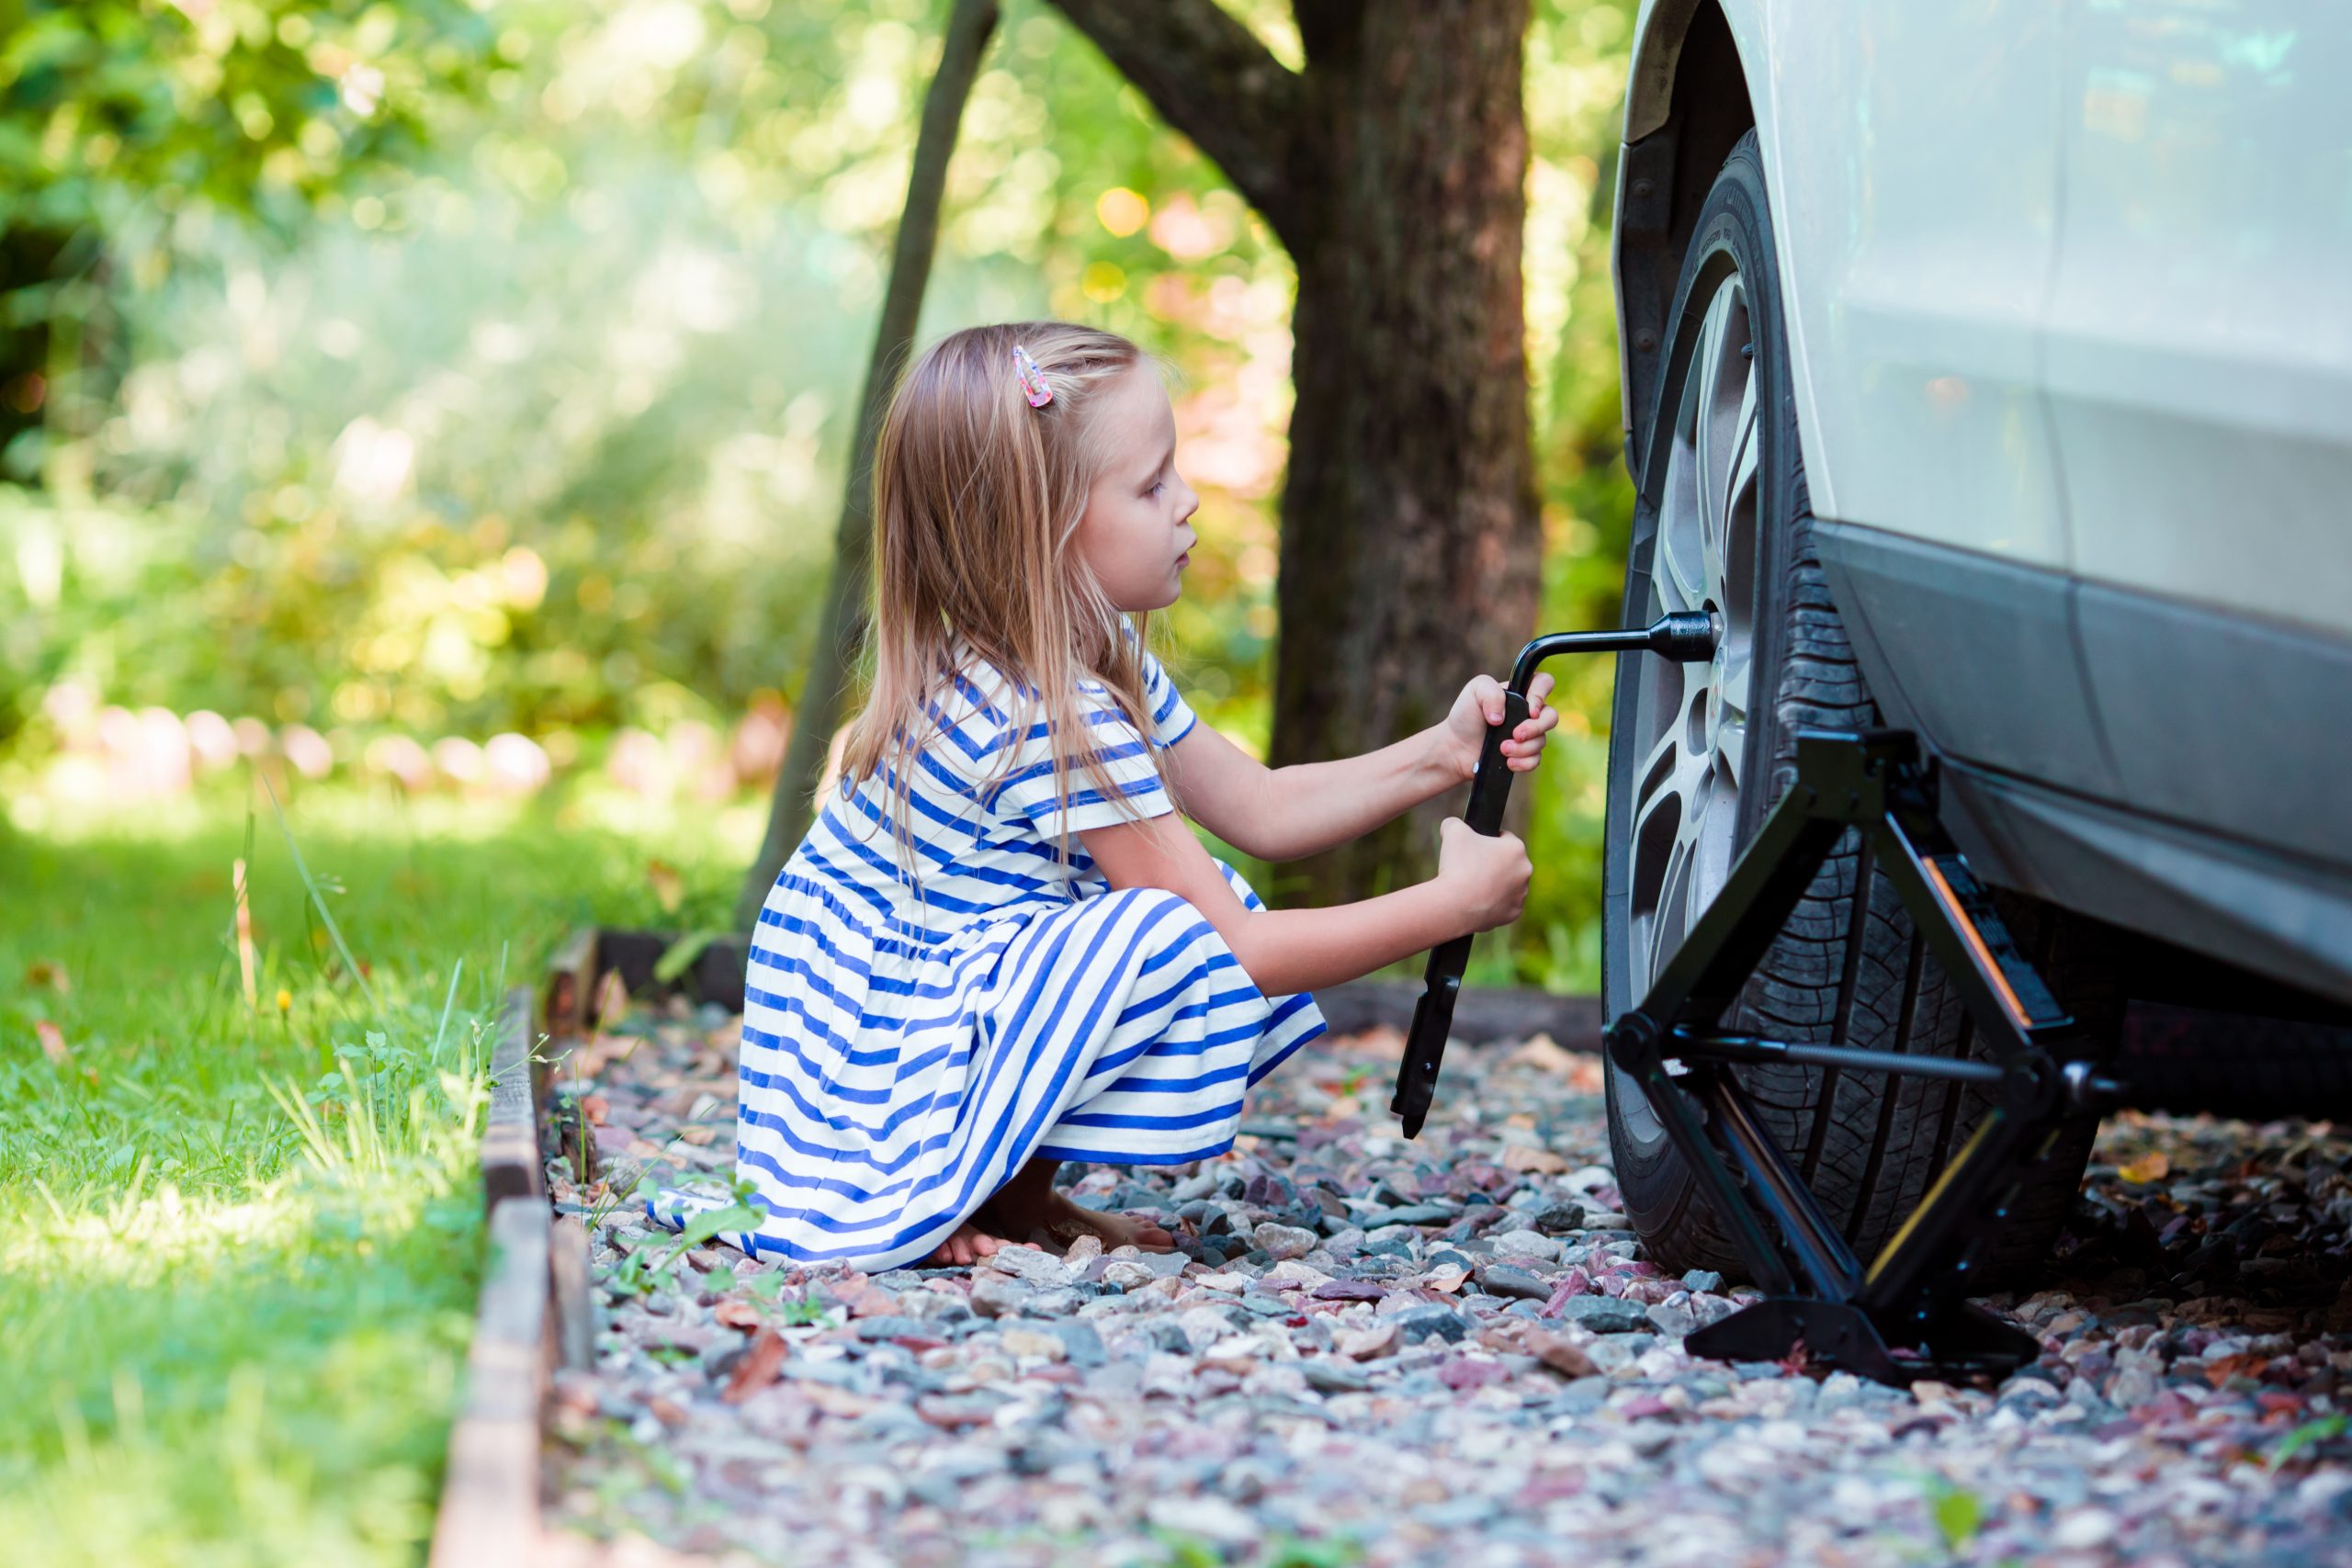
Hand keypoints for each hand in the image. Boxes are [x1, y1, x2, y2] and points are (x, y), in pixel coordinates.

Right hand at [1436, 816, 1532, 931]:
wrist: (1455, 905)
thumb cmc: (1456, 865)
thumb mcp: (1452, 831)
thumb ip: (1454, 823)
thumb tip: (1452, 825)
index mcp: (1516, 848)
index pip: (1503, 837)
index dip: (1487, 840)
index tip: (1473, 848)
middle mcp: (1525, 871)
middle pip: (1507, 862)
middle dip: (1492, 863)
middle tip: (1470, 868)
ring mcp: (1521, 894)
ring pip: (1507, 884)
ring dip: (1494, 883)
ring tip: (1472, 886)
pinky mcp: (1514, 913)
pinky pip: (1503, 904)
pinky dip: (1492, 903)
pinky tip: (1477, 901)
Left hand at [1441, 672, 1558, 782]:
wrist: (1455, 747)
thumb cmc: (1465, 716)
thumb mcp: (1474, 692)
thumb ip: (1490, 691)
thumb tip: (1502, 717)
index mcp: (1519, 693)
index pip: (1544, 683)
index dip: (1542, 694)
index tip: (1529, 709)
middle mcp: (1527, 713)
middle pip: (1551, 716)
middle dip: (1535, 728)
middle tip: (1515, 734)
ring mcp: (1527, 735)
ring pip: (1542, 741)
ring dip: (1523, 748)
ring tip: (1502, 749)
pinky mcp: (1523, 755)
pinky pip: (1535, 759)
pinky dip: (1523, 762)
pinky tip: (1508, 762)